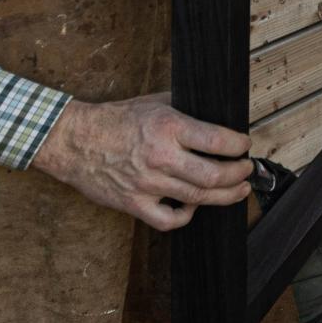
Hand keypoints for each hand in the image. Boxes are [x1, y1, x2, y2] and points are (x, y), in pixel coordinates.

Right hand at [31, 90, 254, 230]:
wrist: (75, 141)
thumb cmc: (114, 120)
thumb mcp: (153, 102)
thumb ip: (185, 109)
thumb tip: (215, 115)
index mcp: (168, 127)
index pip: (218, 139)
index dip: (239, 145)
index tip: (244, 145)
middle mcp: (161, 156)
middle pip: (215, 175)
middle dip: (239, 174)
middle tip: (246, 171)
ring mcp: (148, 184)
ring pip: (198, 198)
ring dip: (225, 196)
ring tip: (237, 190)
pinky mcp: (134, 204)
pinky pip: (169, 220)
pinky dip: (187, 216)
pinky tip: (194, 206)